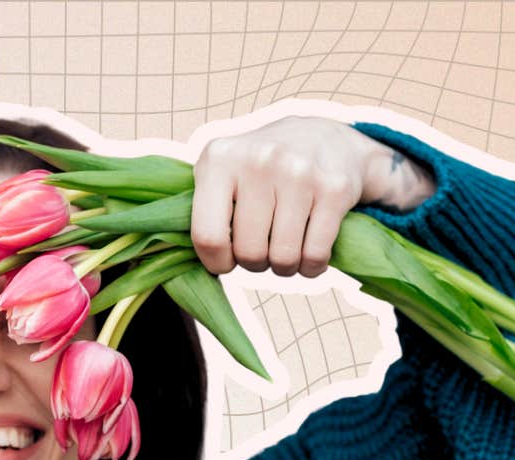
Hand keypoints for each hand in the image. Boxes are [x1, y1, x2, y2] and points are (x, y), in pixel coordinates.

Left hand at [190, 115, 388, 278]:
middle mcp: (259, 161)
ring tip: (284, 249)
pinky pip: (315, 255)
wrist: (324, 137)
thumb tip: (180, 260)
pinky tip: (309, 253)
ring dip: (284, 267)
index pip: (208, 236)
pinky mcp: (334, 189)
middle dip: (254, 263)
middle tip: (261, 249)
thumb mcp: (221, 171)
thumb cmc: (259, 168)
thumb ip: (200, 209)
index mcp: (219, 159)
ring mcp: (299, 173)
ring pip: (283, 258)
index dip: (216, 262)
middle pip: (248, 252)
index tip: (226, 260)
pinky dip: (312, 267)